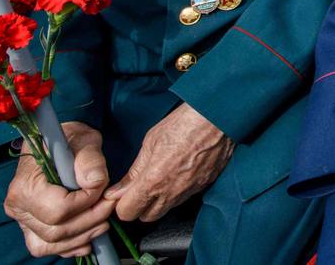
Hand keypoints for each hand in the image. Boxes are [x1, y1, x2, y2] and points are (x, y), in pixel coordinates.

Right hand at [3, 121, 113, 257]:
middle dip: (89, 221)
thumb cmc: (70, 140)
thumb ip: (89, 159)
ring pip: (52, 244)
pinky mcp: (33, 228)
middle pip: (56, 231)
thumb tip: (94, 181)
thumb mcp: (84, 139)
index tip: (101, 187)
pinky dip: (71, 246)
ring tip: (104, 221)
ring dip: (83, 236)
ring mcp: (24, 220)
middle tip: (109, 205)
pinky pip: (49, 248)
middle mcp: (18, 207)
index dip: (86, 203)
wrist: (60, 144)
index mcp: (25, 185)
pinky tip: (90, 237)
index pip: (58, 210)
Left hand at [105, 102, 232, 221]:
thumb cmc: (184, 124)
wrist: (217, 118)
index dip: (122, 203)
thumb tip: (118, 190)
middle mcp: (172, 192)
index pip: (127, 213)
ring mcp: (190, 191)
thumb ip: (134, 172)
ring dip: (160, 200)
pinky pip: (185, 197)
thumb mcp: (150, 143)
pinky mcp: (205, 185)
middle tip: (141, 186)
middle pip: (147, 217)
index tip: (123, 193)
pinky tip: (180, 172)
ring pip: (167, 209)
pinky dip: (179, 191)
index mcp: (153, 182)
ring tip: (163, 176)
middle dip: (140, 205)